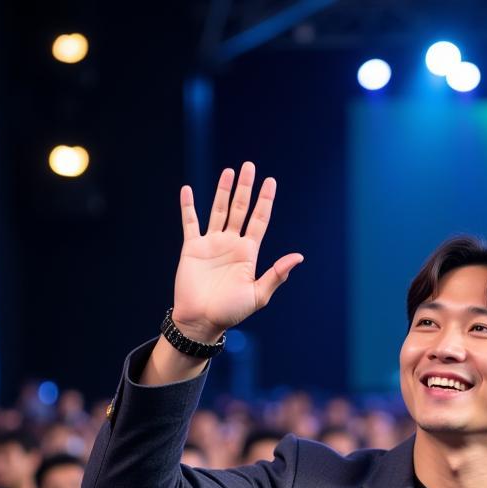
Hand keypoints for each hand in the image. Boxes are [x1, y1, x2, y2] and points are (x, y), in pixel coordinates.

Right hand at [171, 162, 303, 342]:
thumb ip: (277, 274)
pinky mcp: (192, 248)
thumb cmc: (231, 312)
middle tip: (250, 166)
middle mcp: (231, 244)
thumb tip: (298, 257)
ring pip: (218, 210)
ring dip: (223, 191)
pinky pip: (190, 222)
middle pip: (240, 209)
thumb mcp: (258, 294)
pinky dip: (188, 206)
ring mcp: (211, 244)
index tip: (271, 182)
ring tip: (229, 171)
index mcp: (248, 253)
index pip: (259, 220)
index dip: (265, 202)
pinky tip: (188, 190)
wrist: (201, 321)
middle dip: (245, 189)